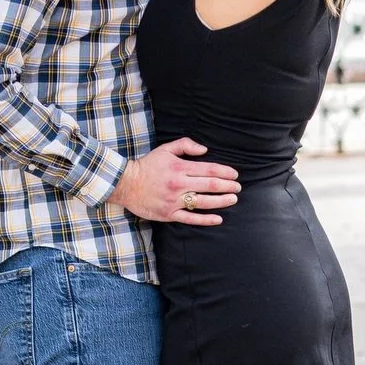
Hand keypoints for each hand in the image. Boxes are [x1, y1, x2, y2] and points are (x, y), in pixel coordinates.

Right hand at [108, 138, 239, 225]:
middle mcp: (179, 185)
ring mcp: (174, 201)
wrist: (125, 184)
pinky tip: (218, 218)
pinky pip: (191, 218)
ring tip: (233, 199)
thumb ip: (186, 145)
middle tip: (238, 187)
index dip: (225, 172)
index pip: (209, 169)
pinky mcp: (169, 214)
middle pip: (210, 185)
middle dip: (227, 186)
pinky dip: (206, 219)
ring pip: (203, 202)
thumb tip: (205, 150)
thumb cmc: (147, 165)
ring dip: (221, 201)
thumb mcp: (165, 149)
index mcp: (179, 168)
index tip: (235, 174)